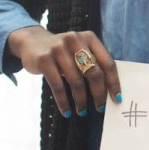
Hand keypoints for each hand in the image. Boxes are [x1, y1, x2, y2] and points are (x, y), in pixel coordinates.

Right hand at [7, 26, 121, 117]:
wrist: (32, 42)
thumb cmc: (64, 52)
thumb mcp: (80, 50)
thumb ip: (94, 62)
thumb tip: (110, 90)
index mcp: (89, 38)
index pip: (107, 62)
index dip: (113, 82)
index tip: (116, 99)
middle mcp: (75, 40)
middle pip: (94, 73)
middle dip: (99, 94)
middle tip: (100, 108)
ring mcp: (58, 49)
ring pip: (76, 81)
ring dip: (81, 101)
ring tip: (83, 111)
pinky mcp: (44, 59)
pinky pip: (58, 86)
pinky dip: (64, 102)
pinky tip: (67, 111)